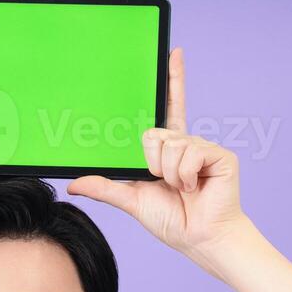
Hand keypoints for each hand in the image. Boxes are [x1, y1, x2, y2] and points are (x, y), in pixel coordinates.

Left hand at [67, 48, 249, 255]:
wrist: (199, 238)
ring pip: (168, 144)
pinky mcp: (218, 154)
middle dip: (152, 161)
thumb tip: (73, 185)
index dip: (173, 80)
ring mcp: (203, 147)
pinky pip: (188, 152)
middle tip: (163, 182)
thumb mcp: (132, 200)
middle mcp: (186, 143)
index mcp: (169, 150)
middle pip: (154, 132)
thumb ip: (105, 188)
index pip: (169, 107)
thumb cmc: (173, 221)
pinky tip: (194, 186)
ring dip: (168, 173)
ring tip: (182, 188)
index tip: (173, 53)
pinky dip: (183, 175)